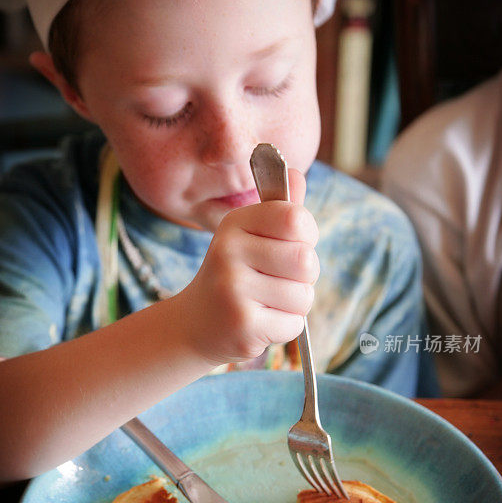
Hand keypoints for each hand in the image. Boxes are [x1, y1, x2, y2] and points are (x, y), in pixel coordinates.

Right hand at [176, 169, 318, 365]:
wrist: (194, 326)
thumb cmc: (233, 276)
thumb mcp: (249, 238)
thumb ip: (278, 211)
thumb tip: (296, 175)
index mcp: (235, 223)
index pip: (296, 219)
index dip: (307, 236)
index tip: (292, 244)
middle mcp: (229, 251)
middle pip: (306, 261)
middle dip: (304, 277)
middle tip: (278, 281)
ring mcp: (233, 289)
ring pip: (303, 296)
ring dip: (294, 305)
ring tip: (266, 303)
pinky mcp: (242, 325)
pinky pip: (294, 324)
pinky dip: (285, 327)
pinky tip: (260, 323)